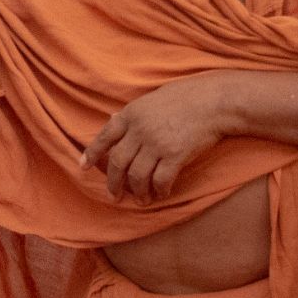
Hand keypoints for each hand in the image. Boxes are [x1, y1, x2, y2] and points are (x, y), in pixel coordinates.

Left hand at [81, 73, 238, 200]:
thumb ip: (132, 113)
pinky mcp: (175, 156)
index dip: (92, 154)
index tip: (83, 168)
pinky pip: (160, 181)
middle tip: (114, 195)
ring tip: (141, 200)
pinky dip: (159, 191)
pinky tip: (161, 194)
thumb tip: (111, 119)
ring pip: (137, 176)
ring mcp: (156, 143)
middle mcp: (140, 130)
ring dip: (137, 192)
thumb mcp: (151, 99)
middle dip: (113, 183)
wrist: (214, 101)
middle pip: (118, 162)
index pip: (104, 136)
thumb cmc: (185, 97)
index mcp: (131, 113)